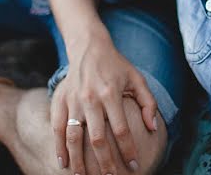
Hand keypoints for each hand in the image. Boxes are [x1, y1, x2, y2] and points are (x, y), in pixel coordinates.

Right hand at [50, 36, 158, 174]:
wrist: (88, 47)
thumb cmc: (116, 65)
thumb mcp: (137, 78)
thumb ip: (148, 103)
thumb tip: (153, 128)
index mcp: (111, 93)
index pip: (121, 130)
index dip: (128, 150)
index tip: (134, 165)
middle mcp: (91, 99)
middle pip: (97, 139)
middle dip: (105, 163)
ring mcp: (73, 101)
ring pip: (74, 137)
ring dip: (79, 161)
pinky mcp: (60, 101)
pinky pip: (57, 128)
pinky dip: (59, 147)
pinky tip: (63, 163)